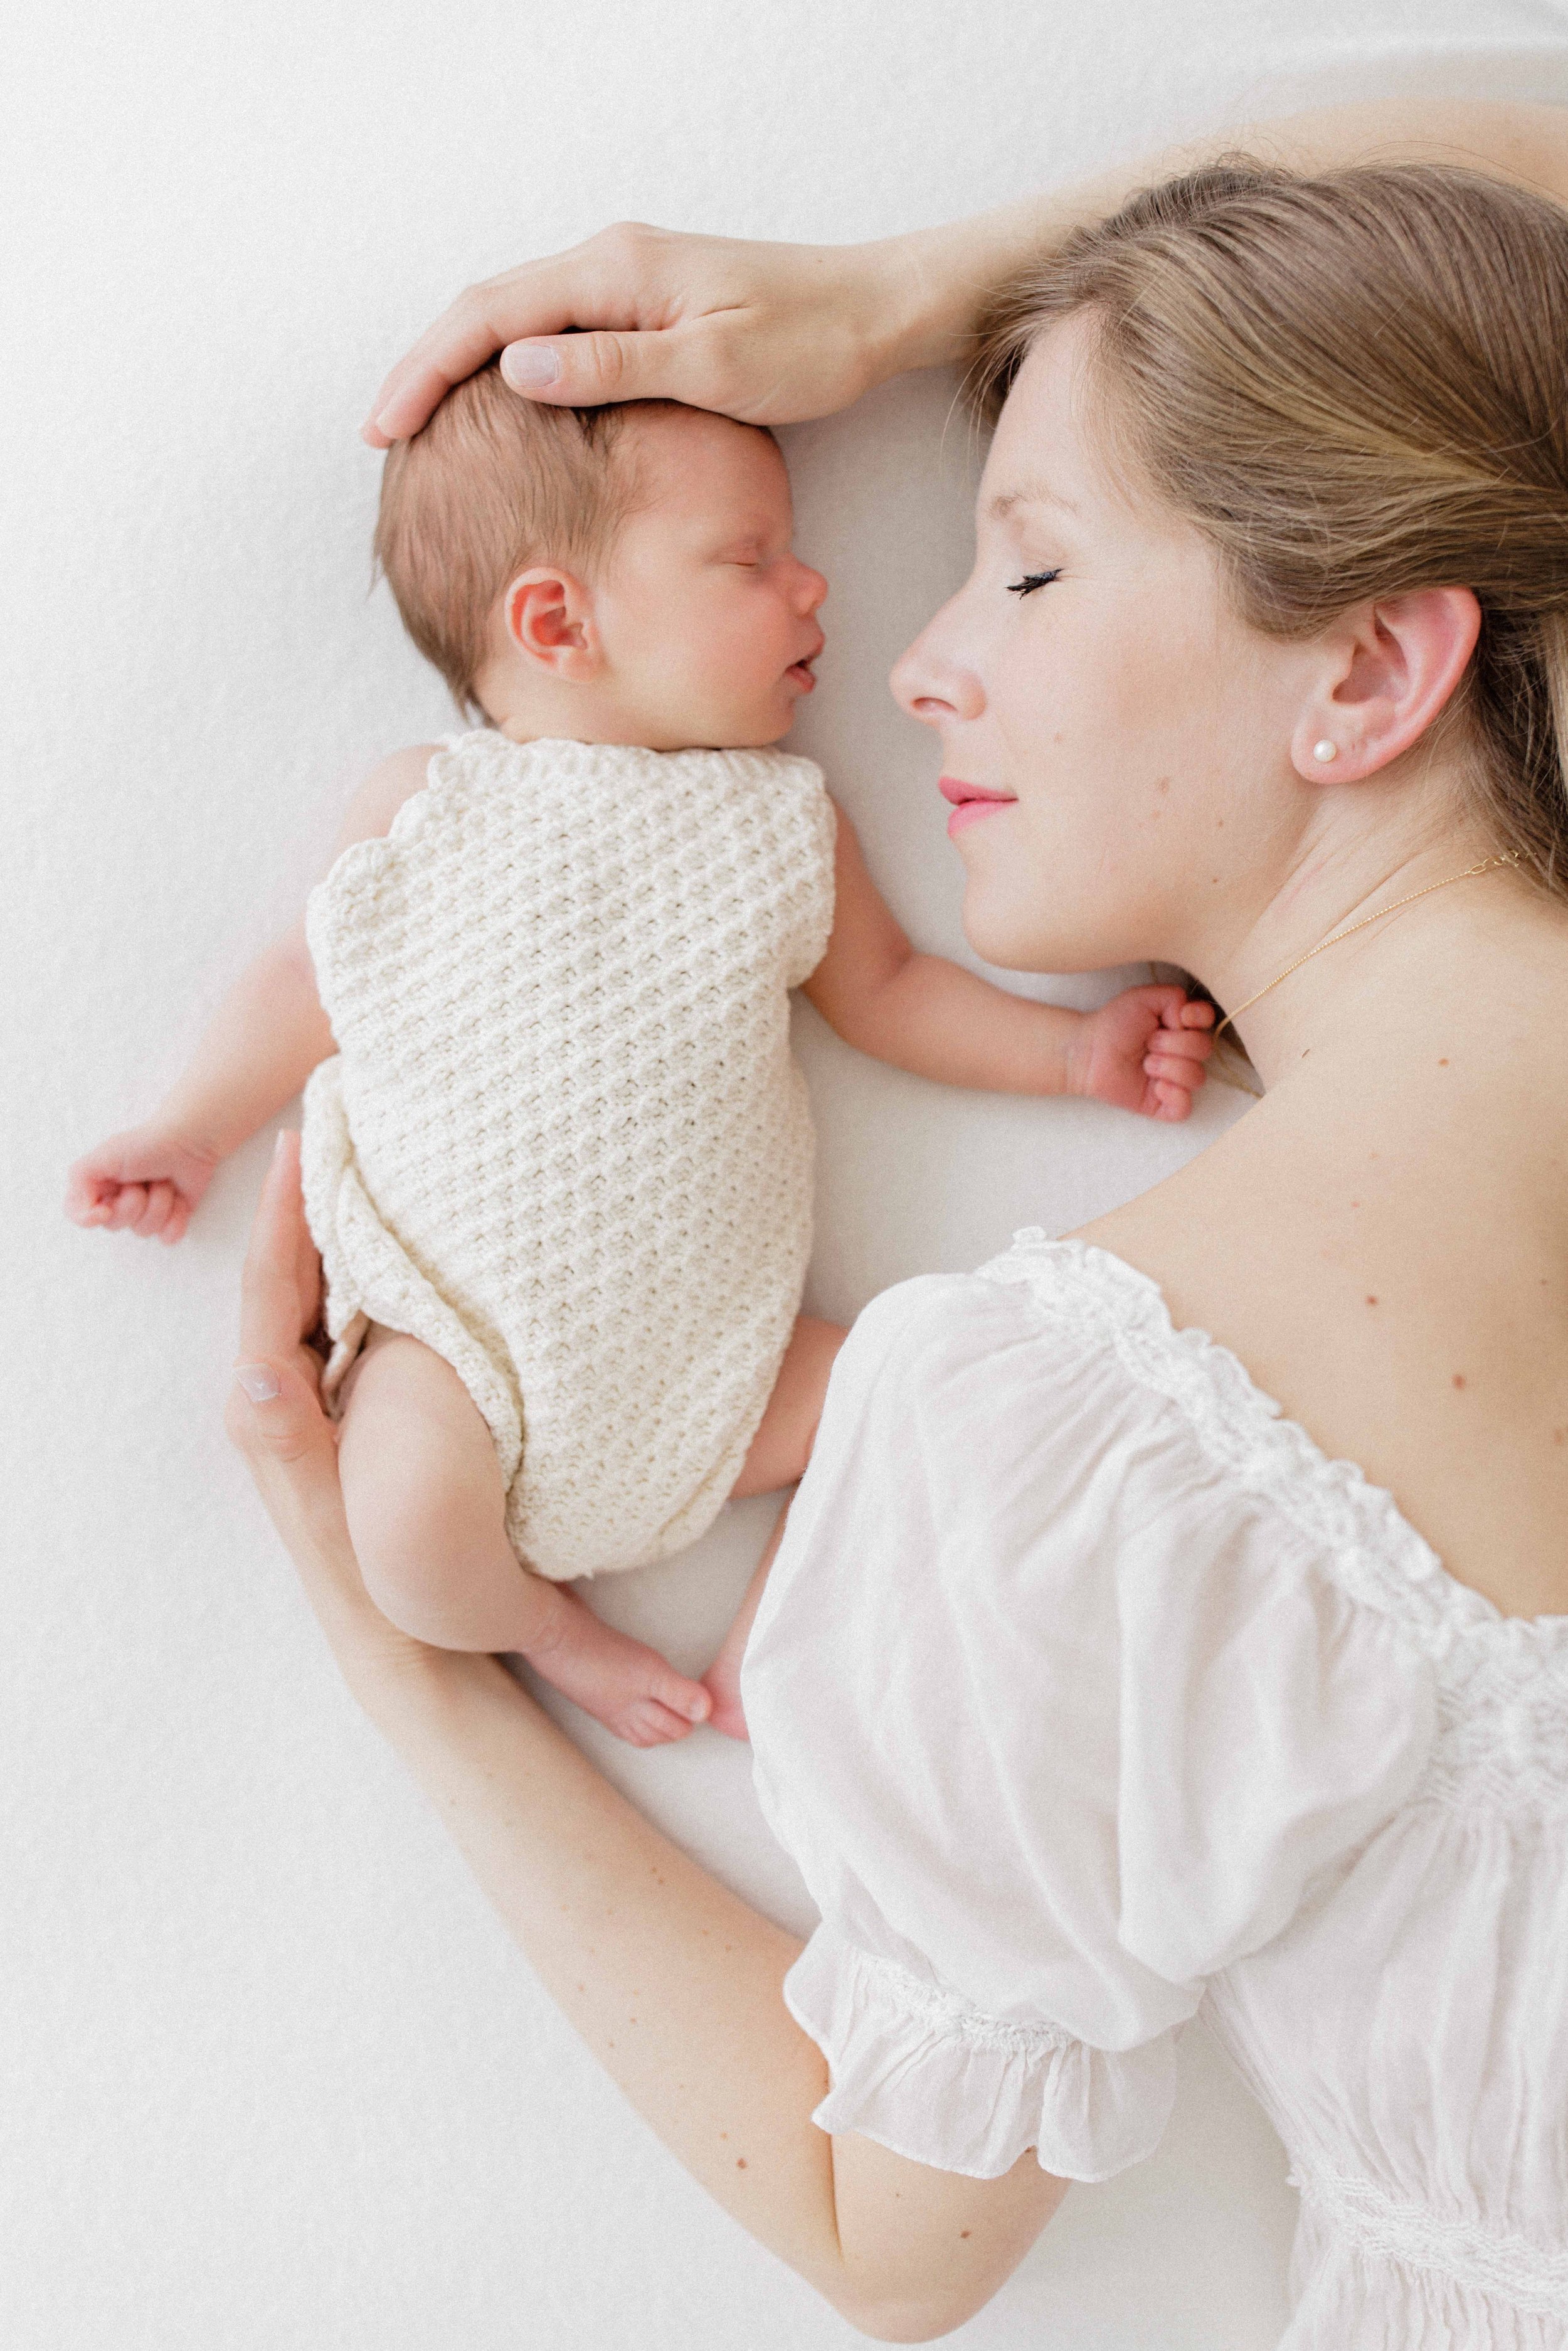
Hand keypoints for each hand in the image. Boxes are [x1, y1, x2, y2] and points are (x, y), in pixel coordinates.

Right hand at [65, 1122, 222, 1243]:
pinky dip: (176, 1219)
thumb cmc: (145, 1145)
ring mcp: (146, 1212)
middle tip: (144, 1179)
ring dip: (158, 1203)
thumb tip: (85, 1211)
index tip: (105, 1210)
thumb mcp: (103, 1156)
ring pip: (144, 1230)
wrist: (188, 1142)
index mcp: (99, 1187)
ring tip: (164, 1182)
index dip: (89, 1219)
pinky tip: (180, 1199)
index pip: (79, 1216)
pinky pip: (168, 1237)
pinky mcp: (172, 1217)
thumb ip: (80, 1179)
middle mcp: (119, 1202)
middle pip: (115, 1225)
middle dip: (134, 1202)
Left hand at [226, 1133, 434, 1684]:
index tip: (299, 1144)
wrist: (405, 1637)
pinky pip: (351, 1318)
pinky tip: (399, 1238)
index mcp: (268, 1405)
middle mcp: (282, 1390)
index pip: (270, 1289)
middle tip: (331, 1123)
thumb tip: (251, 1375)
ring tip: (361, 1159)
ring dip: (334, 1226)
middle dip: (302, 1199)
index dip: (280, 1215)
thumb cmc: (367, 1579)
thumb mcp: (324, 1513)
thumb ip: (286, 1446)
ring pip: (319, 1289)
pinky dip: (365, 1269)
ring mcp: (317, 1394)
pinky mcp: (350, 1404)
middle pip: (288, 1272)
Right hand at [363, 224, 910, 445]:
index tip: (385, 425)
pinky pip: (554, 332)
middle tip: (381, 434)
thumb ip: (613, 368)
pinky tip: (497, 408)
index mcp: (615, 271)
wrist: (875, 312)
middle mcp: (610, 263)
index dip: (427, 371)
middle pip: (488, 311)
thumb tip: (513, 370)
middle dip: (427, 370)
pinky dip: (509, 368)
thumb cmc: (809, 342)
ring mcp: (627, 281)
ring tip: (420, 426)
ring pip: (516, 320)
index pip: (490, 316)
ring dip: (461, 368)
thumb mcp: (712, 366)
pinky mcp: (647, 306)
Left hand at [1070, 986, 1214, 1123]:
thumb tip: (1189, 1018)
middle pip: (1205, 1049)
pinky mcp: (1163, 1103)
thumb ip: (1174, 997)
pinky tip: (1157, 1087)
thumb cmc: (1114, 1023)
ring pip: (1198, 1078)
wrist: (1089, 1051)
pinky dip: (1175, 1097)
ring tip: (1146, 1064)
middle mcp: (1183, 1053)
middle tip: (1148, 1043)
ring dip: (1170, 1068)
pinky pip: (1185, 1108)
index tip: (1180, 1017)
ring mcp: (1175, 1079)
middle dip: (1175, 1044)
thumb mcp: (1143, 997)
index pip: (1209, 1021)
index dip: (1199, 1018)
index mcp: (1181, 1026)